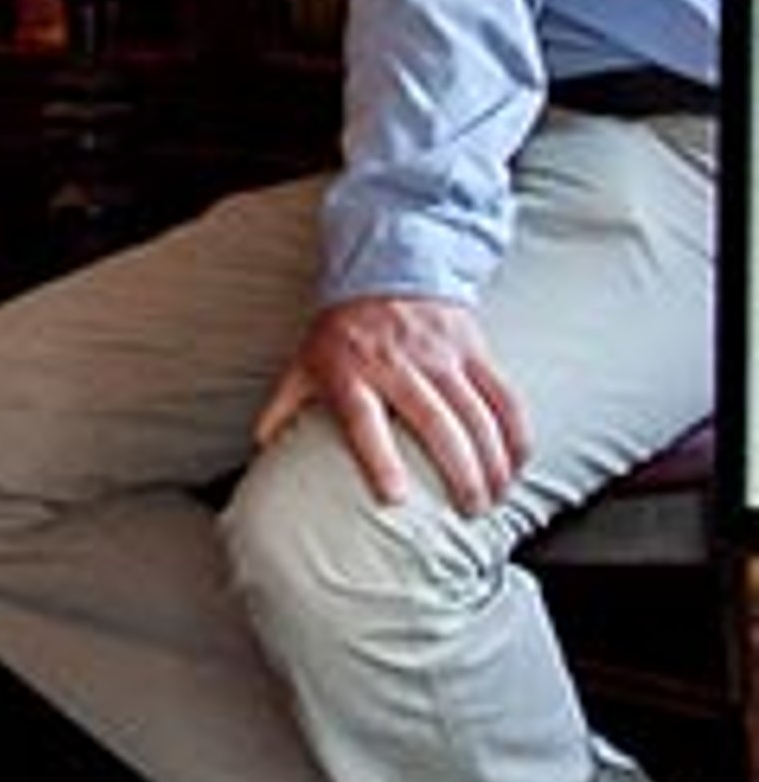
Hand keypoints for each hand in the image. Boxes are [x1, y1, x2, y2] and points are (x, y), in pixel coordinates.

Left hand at [259, 292, 528, 512]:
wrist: (386, 269)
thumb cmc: (342, 330)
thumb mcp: (304, 362)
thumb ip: (283, 406)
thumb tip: (263, 448)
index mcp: (351, 372)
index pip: (363, 421)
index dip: (379, 460)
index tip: (395, 499)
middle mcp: (399, 364)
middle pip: (436, 424)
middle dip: (460, 473)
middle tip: (470, 513)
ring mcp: (442, 356)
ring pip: (478, 415)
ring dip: (493, 462)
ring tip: (495, 499)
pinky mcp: (474, 349)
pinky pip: (505, 397)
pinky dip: (517, 435)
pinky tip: (518, 466)